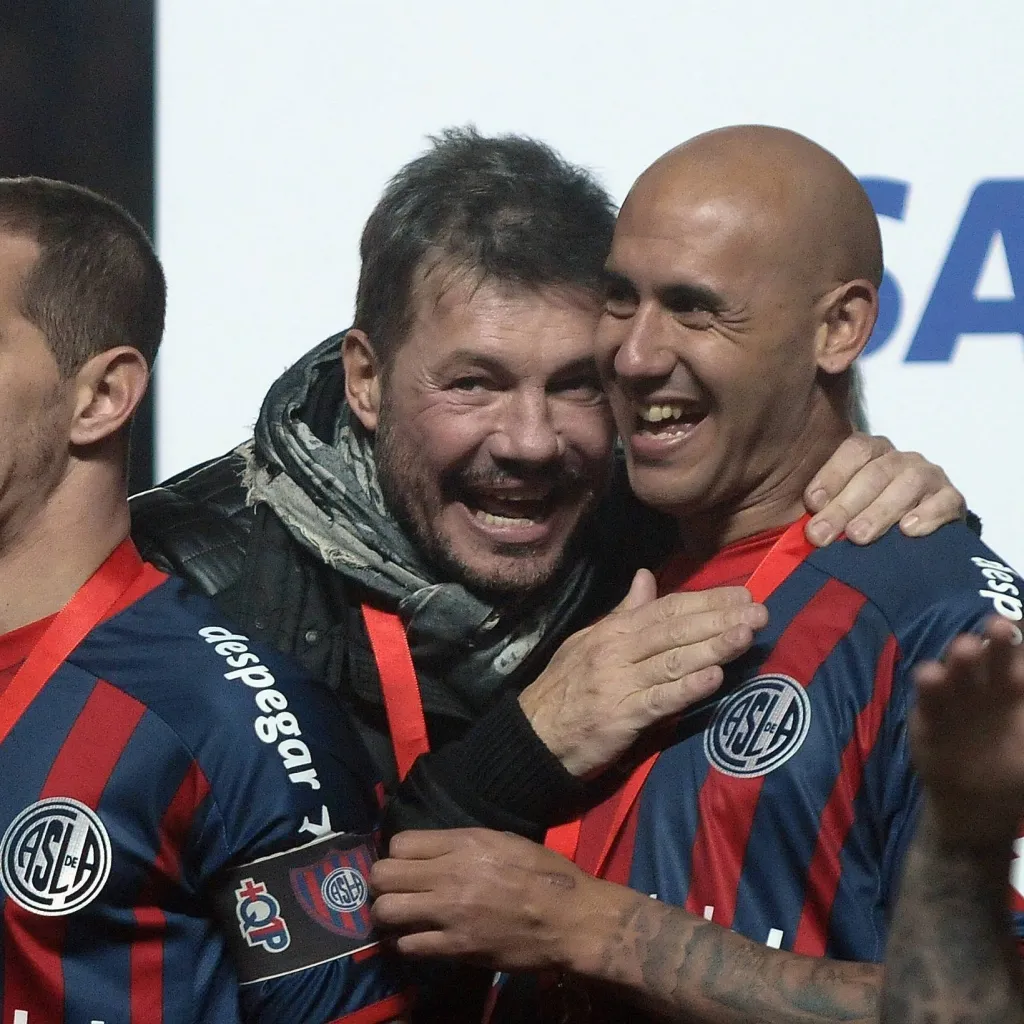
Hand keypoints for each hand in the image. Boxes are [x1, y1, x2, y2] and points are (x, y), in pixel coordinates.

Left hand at [371, 829, 599, 971]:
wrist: (569, 919)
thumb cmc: (543, 873)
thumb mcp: (505, 840)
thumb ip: (464, 843)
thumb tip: (432, 849)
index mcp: (465, 843)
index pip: (400, 842)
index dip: (398, 853)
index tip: (407, 863)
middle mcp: (450, 874)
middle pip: (383, 875)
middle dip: (383, 882)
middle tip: (395, 889)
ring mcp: (450, 914)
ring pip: (387, 911)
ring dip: (388, 913)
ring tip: (400, 915)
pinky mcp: (456, 948)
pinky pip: (409, 945)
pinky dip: (407, 942)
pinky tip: (418, 939)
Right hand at [518, 572, 767, 776]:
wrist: (533, 736)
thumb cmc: (565, 688)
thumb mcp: (588, 641)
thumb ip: (623, 612)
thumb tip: (646, 577)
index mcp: (613, 630)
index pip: (666, 608)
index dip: (706, 601)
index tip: (742, 594)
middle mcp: (617, 650)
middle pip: (675, 629)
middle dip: (719, 619)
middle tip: (759, 611)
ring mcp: (620, 683)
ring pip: (673, 661)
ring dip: (713, 647)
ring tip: (746, 636)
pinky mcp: (622, 716)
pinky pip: (661, 699)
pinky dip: (688, 688)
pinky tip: (715, 677)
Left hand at [803, 433, 965, 545]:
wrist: (914, 534)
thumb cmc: (862, 518)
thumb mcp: (836, 506)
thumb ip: (817, 507)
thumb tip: (787, 523)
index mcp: (869, 452)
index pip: (853, 450)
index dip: (831, 474)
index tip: (811, 503)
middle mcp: (899, 459)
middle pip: (874, 474)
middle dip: (844, 505)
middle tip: (822, 535)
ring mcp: (928, 476)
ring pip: (907, 485)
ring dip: (879, 512)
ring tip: (858, 536)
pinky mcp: (952, 499)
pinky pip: (944, 502)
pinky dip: (927, 515)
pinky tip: (909, 531)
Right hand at [911, 616, 1023, 848]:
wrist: (974, 804)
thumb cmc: (1013, 770)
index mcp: (1016, 690)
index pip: (1020, 657)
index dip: (1021, 640)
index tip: (1021, 622)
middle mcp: (987, 687)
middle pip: (995, 659)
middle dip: (999, 642)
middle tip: (1001, 626)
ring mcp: (957, 699)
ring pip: (960, 672)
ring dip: (962, 659)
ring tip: (966, 648)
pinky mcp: (929, 715)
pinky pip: (930, 698)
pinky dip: (930, 685)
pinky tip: (931, 676)